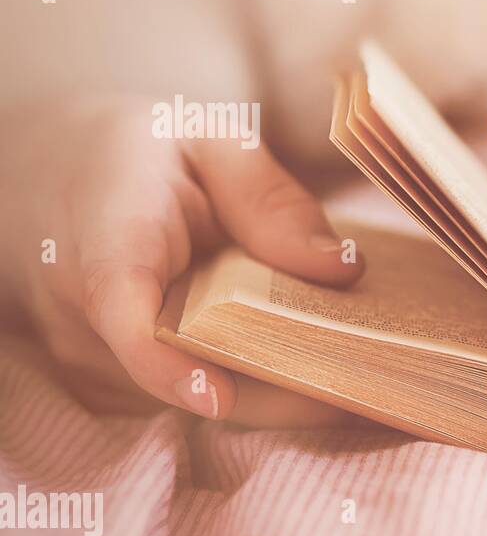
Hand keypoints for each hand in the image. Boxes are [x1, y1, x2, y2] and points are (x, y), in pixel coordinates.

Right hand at [0, 95, 364, 424]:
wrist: (55, 177)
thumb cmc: (138, 153)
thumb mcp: (206, 139)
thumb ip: (270, 198)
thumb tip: (340, 267)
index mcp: (104, 240)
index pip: (120, 313)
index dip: (163, 364)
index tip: (216, 394)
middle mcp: (87, 316)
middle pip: (191, 373)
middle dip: (286, 387)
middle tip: (382, 382)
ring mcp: (100, 359)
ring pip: (207, 395)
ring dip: (286, 389)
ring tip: (373, 369)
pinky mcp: (122, 382)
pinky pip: (205, 393)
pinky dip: (265, 383)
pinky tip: (325, 361)